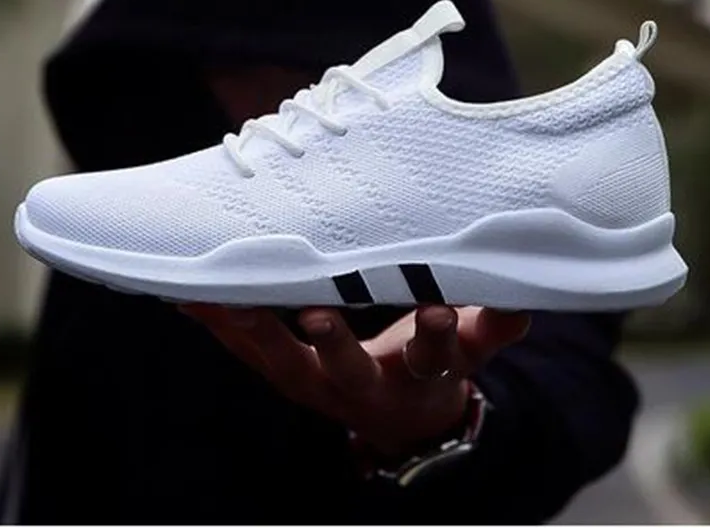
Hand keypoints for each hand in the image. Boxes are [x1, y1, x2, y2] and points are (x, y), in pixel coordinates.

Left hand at [179, 303, 528, 457]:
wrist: (394, 415)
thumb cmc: (428, 368)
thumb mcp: (468, 351)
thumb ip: (489, 326)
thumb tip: (519, 301)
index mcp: (415, 377)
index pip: (433, 359)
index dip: (437, 339)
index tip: (438, 312)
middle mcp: (361, 385)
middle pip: (344, 369)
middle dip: (333, 344)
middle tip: (316, 315)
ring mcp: (315, 383)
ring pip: (280, 362)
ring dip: (252, 330)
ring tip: (221, 298)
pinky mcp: (284, 373)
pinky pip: (247, 351)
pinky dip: (220, 324)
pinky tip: (189, 295)